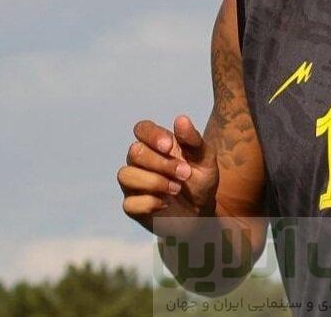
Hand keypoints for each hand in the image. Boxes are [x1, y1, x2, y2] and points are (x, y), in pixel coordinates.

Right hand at [118, 115, 218, 230]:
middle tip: (185, 173)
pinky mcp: (132, 206)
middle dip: (161, 163)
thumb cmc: (201, 179)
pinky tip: (165, 203)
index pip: (142, 129)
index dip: (152, 135)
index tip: (169, 146)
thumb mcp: (205, 158)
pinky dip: (149, 203)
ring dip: (154, 182)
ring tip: (176, 188)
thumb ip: (193, 140)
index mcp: (156, 144)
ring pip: (126, 175)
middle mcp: (141, 161)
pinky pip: (129, 202)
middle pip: (135, 152)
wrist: (203, 211)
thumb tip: (181, 119)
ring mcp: (134, 183)